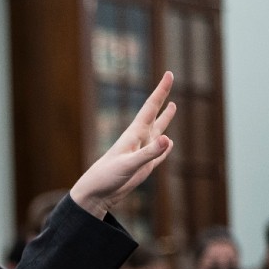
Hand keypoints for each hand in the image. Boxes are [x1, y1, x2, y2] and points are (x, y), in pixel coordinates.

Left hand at [69, 71, 176, 218]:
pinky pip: (159, 153)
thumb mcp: (129, 165)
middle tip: (169, 80)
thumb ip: (149, 153)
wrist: (96, 194)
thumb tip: (169, 140)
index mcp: (134, 134)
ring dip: (166, 119)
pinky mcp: (143, 166)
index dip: (161, 90)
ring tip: (173, 107)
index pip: (151, 107)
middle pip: (155, 114)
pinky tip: (169, 143)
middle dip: (163, 98)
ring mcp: (141, 152)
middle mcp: (138, 140)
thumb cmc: (106, 177)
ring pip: (158, 131)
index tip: (169, 74)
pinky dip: (166, 147)